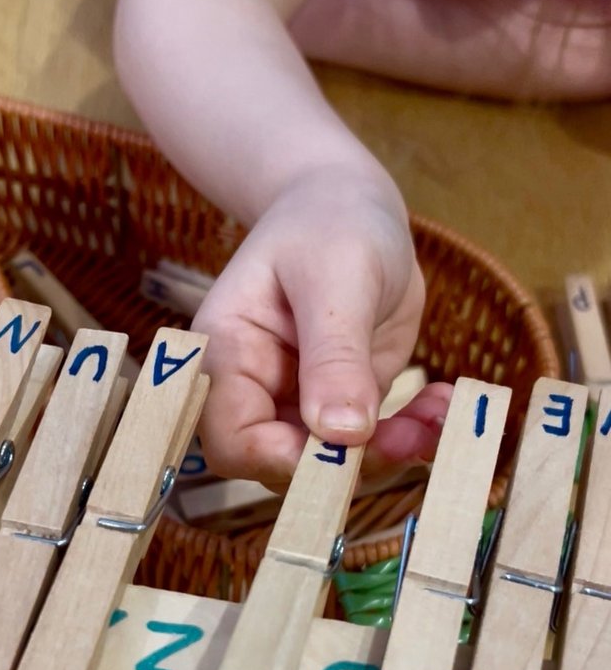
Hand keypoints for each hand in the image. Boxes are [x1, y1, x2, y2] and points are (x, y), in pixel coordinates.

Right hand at [193, 164, 450, 486]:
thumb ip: (335, 355)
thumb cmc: (329, 221)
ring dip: (391, 453)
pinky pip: (373, 444)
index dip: (280, 459)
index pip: (232, 439)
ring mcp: (301, 402)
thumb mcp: (336, 276)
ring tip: (438, 418)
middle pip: (283, 465)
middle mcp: (256, 390)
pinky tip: (441, 406)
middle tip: (412, 436)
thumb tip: (342, 433)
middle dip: (350, 464)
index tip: (344, 446)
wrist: (353, 205)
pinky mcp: (344, 405)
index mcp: (228, 355)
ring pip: (334, 464)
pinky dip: (411, 434)